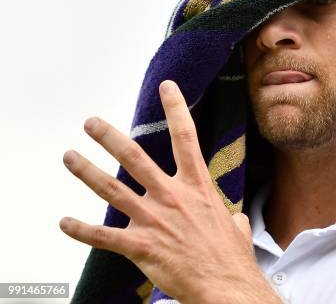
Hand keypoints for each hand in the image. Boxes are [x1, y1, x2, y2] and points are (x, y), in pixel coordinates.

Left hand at [60, 80, 281, 303]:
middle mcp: (172, 197)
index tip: (167, 87)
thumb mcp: (237, 228)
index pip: (186, 138)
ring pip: (112, 189)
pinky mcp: (140, 246)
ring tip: (69, 156)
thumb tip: (235, 221)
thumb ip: (232, 218)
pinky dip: (80, 230)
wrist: (225, 287)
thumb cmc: (231, 258)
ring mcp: (153, 220)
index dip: (176, 108)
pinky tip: (64, 223)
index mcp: (197, 187)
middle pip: (135, 157)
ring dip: (86, 172)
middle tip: (91, 122)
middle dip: (109, 137)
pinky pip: (103, 236)